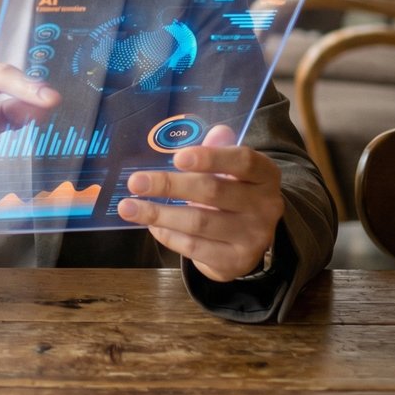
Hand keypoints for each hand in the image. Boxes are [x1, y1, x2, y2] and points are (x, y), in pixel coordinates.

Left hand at [116, 124, 283, 281]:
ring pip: (199, 222)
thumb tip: (214, 132)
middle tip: (135, 182)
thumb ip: (219, 150)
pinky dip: (169, 235)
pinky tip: (151, 225)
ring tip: (128, 207)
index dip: (210, 157)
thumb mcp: (231, 169)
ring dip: (159, 213)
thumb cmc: (233, 192)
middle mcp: (266, 206)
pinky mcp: (235, 261)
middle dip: (169, 185)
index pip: (243, 162)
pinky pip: (194, 248)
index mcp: (266, 175)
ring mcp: (252, 237)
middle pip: (213, 191)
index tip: (177, 157)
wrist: (248, 240)